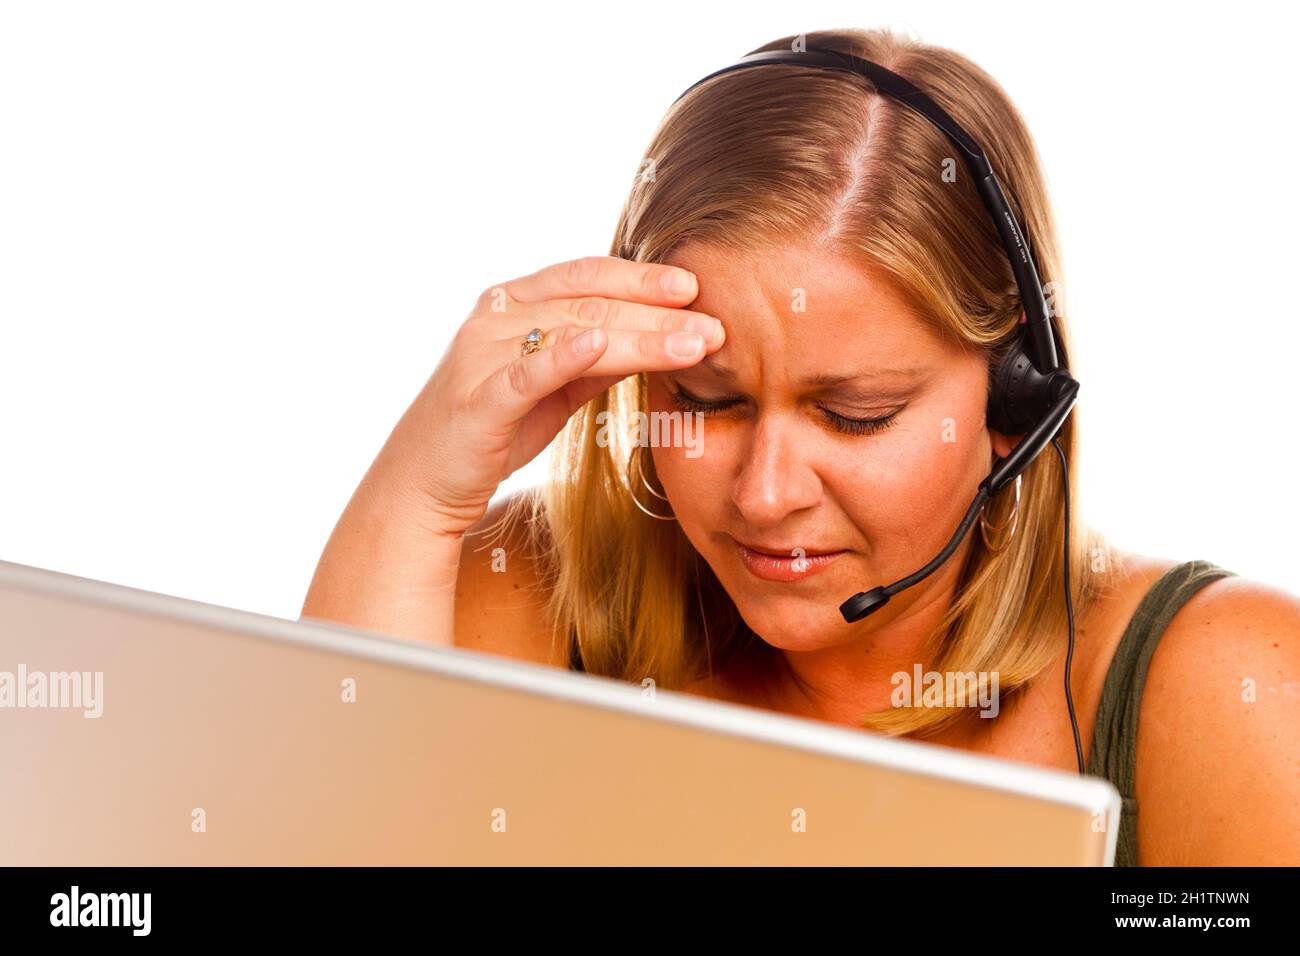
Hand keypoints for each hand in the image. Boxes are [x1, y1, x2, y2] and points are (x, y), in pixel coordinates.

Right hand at [382, 254, 725, 535]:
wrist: (424, 484)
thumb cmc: (492, 431)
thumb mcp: (553, 388)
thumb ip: (593, 358)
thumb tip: (656, 335)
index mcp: (512, 304)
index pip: (585, 277)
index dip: (640, 277)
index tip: (695, 286)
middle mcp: (495, 319)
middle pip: (589, 304)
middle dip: (657, 312)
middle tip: (714, 323)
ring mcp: (482, 356)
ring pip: (571, 332)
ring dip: (638, 335)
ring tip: (691, 342)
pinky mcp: (478, 402)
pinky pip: (526, 374)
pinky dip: (563, 356)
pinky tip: (601, 346)